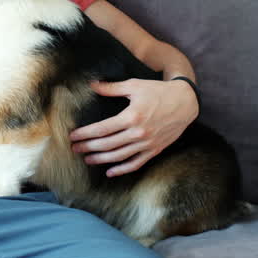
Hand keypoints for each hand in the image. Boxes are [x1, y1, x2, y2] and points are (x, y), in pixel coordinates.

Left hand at [70, 78, 198, 176]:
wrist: (185, 102)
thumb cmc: (158, 91)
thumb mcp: (134, 85)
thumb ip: (111, 88)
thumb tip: (91, 85)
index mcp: (131, 116)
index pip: (102, 129)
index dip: (85, 134)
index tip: (73, 136)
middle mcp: (138, 133)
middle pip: (107, 145)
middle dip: (88, 147)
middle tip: (74, 148)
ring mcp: (147, 144)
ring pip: (119, 156)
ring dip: (101, 159)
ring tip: (87, 159)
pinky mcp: (154, 150)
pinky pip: (136, 163)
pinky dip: (122, 170)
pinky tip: (110, 172)